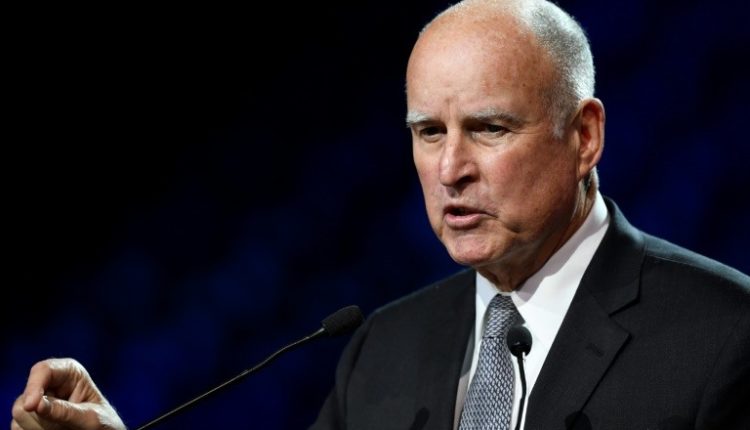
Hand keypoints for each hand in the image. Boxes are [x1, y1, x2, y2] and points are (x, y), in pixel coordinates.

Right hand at [10, 358, 125, 429]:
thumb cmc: (103, 424)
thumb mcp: (90, 417)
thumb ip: (66, 411)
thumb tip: (36, 405)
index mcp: (69, 372)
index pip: (43, 370)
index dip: (33, 386)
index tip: (31, 406)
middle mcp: (50, 383)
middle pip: (26, 397)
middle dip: (41, 415)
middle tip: (65, 426)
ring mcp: (37, 401)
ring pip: (20, 414)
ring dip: (39, 427)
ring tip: (63, 429)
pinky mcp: (29, 417)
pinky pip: (17, 427)